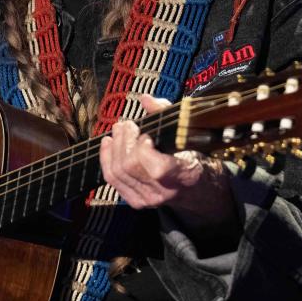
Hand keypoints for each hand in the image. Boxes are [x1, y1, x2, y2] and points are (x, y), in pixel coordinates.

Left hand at [99, 95, 235, 226]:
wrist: (195, 188)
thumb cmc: (191, 156)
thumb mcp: (185, 133)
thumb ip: (165, 114)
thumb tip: (145, 99)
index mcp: (184, 176)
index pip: (157, 168)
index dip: (144, 148)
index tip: (146, 134)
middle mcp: (165, 193)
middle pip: (131, 166)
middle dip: (124, 140)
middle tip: (127, 124)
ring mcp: (148, 200)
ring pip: (118, 172)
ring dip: (114, 146)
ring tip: (119, 130)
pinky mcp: (135, 201)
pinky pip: (112, 180)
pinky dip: (106, 158)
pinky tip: (108, 143)